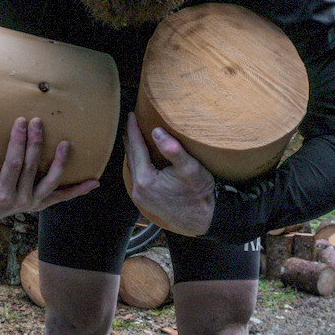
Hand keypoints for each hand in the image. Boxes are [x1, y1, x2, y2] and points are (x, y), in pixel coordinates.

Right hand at [0, 116, 99, 221]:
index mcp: (3, 193)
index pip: (14, 164)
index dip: (18, 143)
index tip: (20, 122)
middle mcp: (21, 200)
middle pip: (32, 168)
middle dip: (35, 143)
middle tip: (38, 121)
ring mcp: (34, 203)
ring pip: (51, 182)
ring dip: (59, 163)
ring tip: (65, 144)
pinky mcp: (43, 202)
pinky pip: (63, 197)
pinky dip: (78, 191)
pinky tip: (94, 182)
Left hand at [124, 112, 214, 235]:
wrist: (204, 219)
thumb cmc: (200, 194)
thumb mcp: (190, 169)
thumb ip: (173, 150)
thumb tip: (156, 131)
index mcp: (146, 180)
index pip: (136, 148)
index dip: (133, 130)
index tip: (131, 115)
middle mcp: (139, 189)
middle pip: (131, 157)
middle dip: (130, 138)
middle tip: (130, 121)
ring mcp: (141, 197)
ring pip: (132, 167)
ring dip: (133, 150)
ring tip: (134, 135)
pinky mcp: (146, 201)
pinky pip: (136, 176)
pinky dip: (137, 162)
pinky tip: (141, 157)